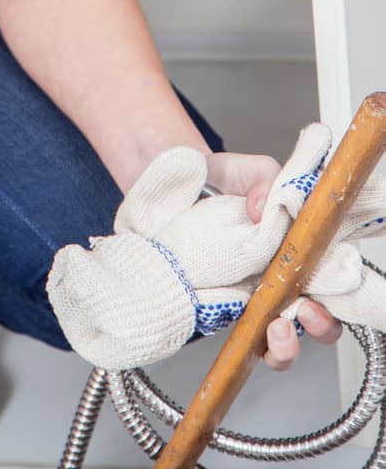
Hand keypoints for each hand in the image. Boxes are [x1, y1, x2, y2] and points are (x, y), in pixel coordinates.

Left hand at [204, 150, 343, 369]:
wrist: (176, 184)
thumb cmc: (222, 181)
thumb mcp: (248, 171)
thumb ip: (265, 180)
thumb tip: (264, 209)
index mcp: (299, 249)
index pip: (334, 280)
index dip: (342, 293)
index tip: (333, 289)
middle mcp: (283, 280)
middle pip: (317, 320)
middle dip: (320, 326)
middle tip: (306, 311)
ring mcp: (254, 299)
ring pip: (282, 342)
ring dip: (286, 347)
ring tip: (276, 329)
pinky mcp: (223, 310)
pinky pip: (242, 340)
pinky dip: (249, 345)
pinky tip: (243, 331)